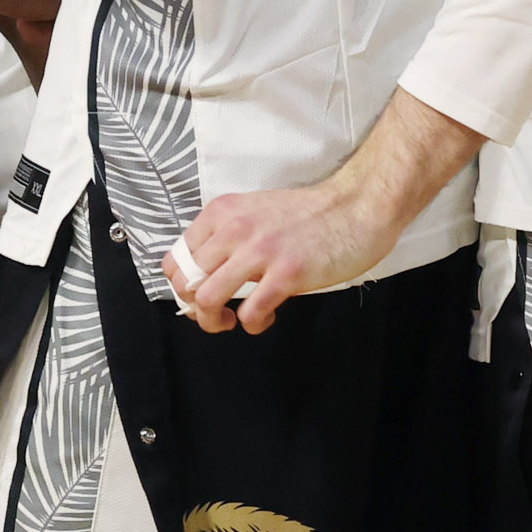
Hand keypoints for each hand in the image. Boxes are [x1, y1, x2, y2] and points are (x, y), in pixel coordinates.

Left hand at [166, 179, 399, 336]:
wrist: (356, 207)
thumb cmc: (310, 215)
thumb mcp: (255, 213)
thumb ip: (227, 237)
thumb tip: (203, 276)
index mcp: (223, 212)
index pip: (175, 258)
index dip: (180, 286)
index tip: (197, 296)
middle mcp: (235, 228)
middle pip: (186, 282)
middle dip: (195, 308)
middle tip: (216, 313)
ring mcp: (260, 251)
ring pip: (207, 299)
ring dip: (213, 321)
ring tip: (232, 320)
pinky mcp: (287, 273)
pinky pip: (250, 313)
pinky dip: (253, 324)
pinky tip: (267, 317)